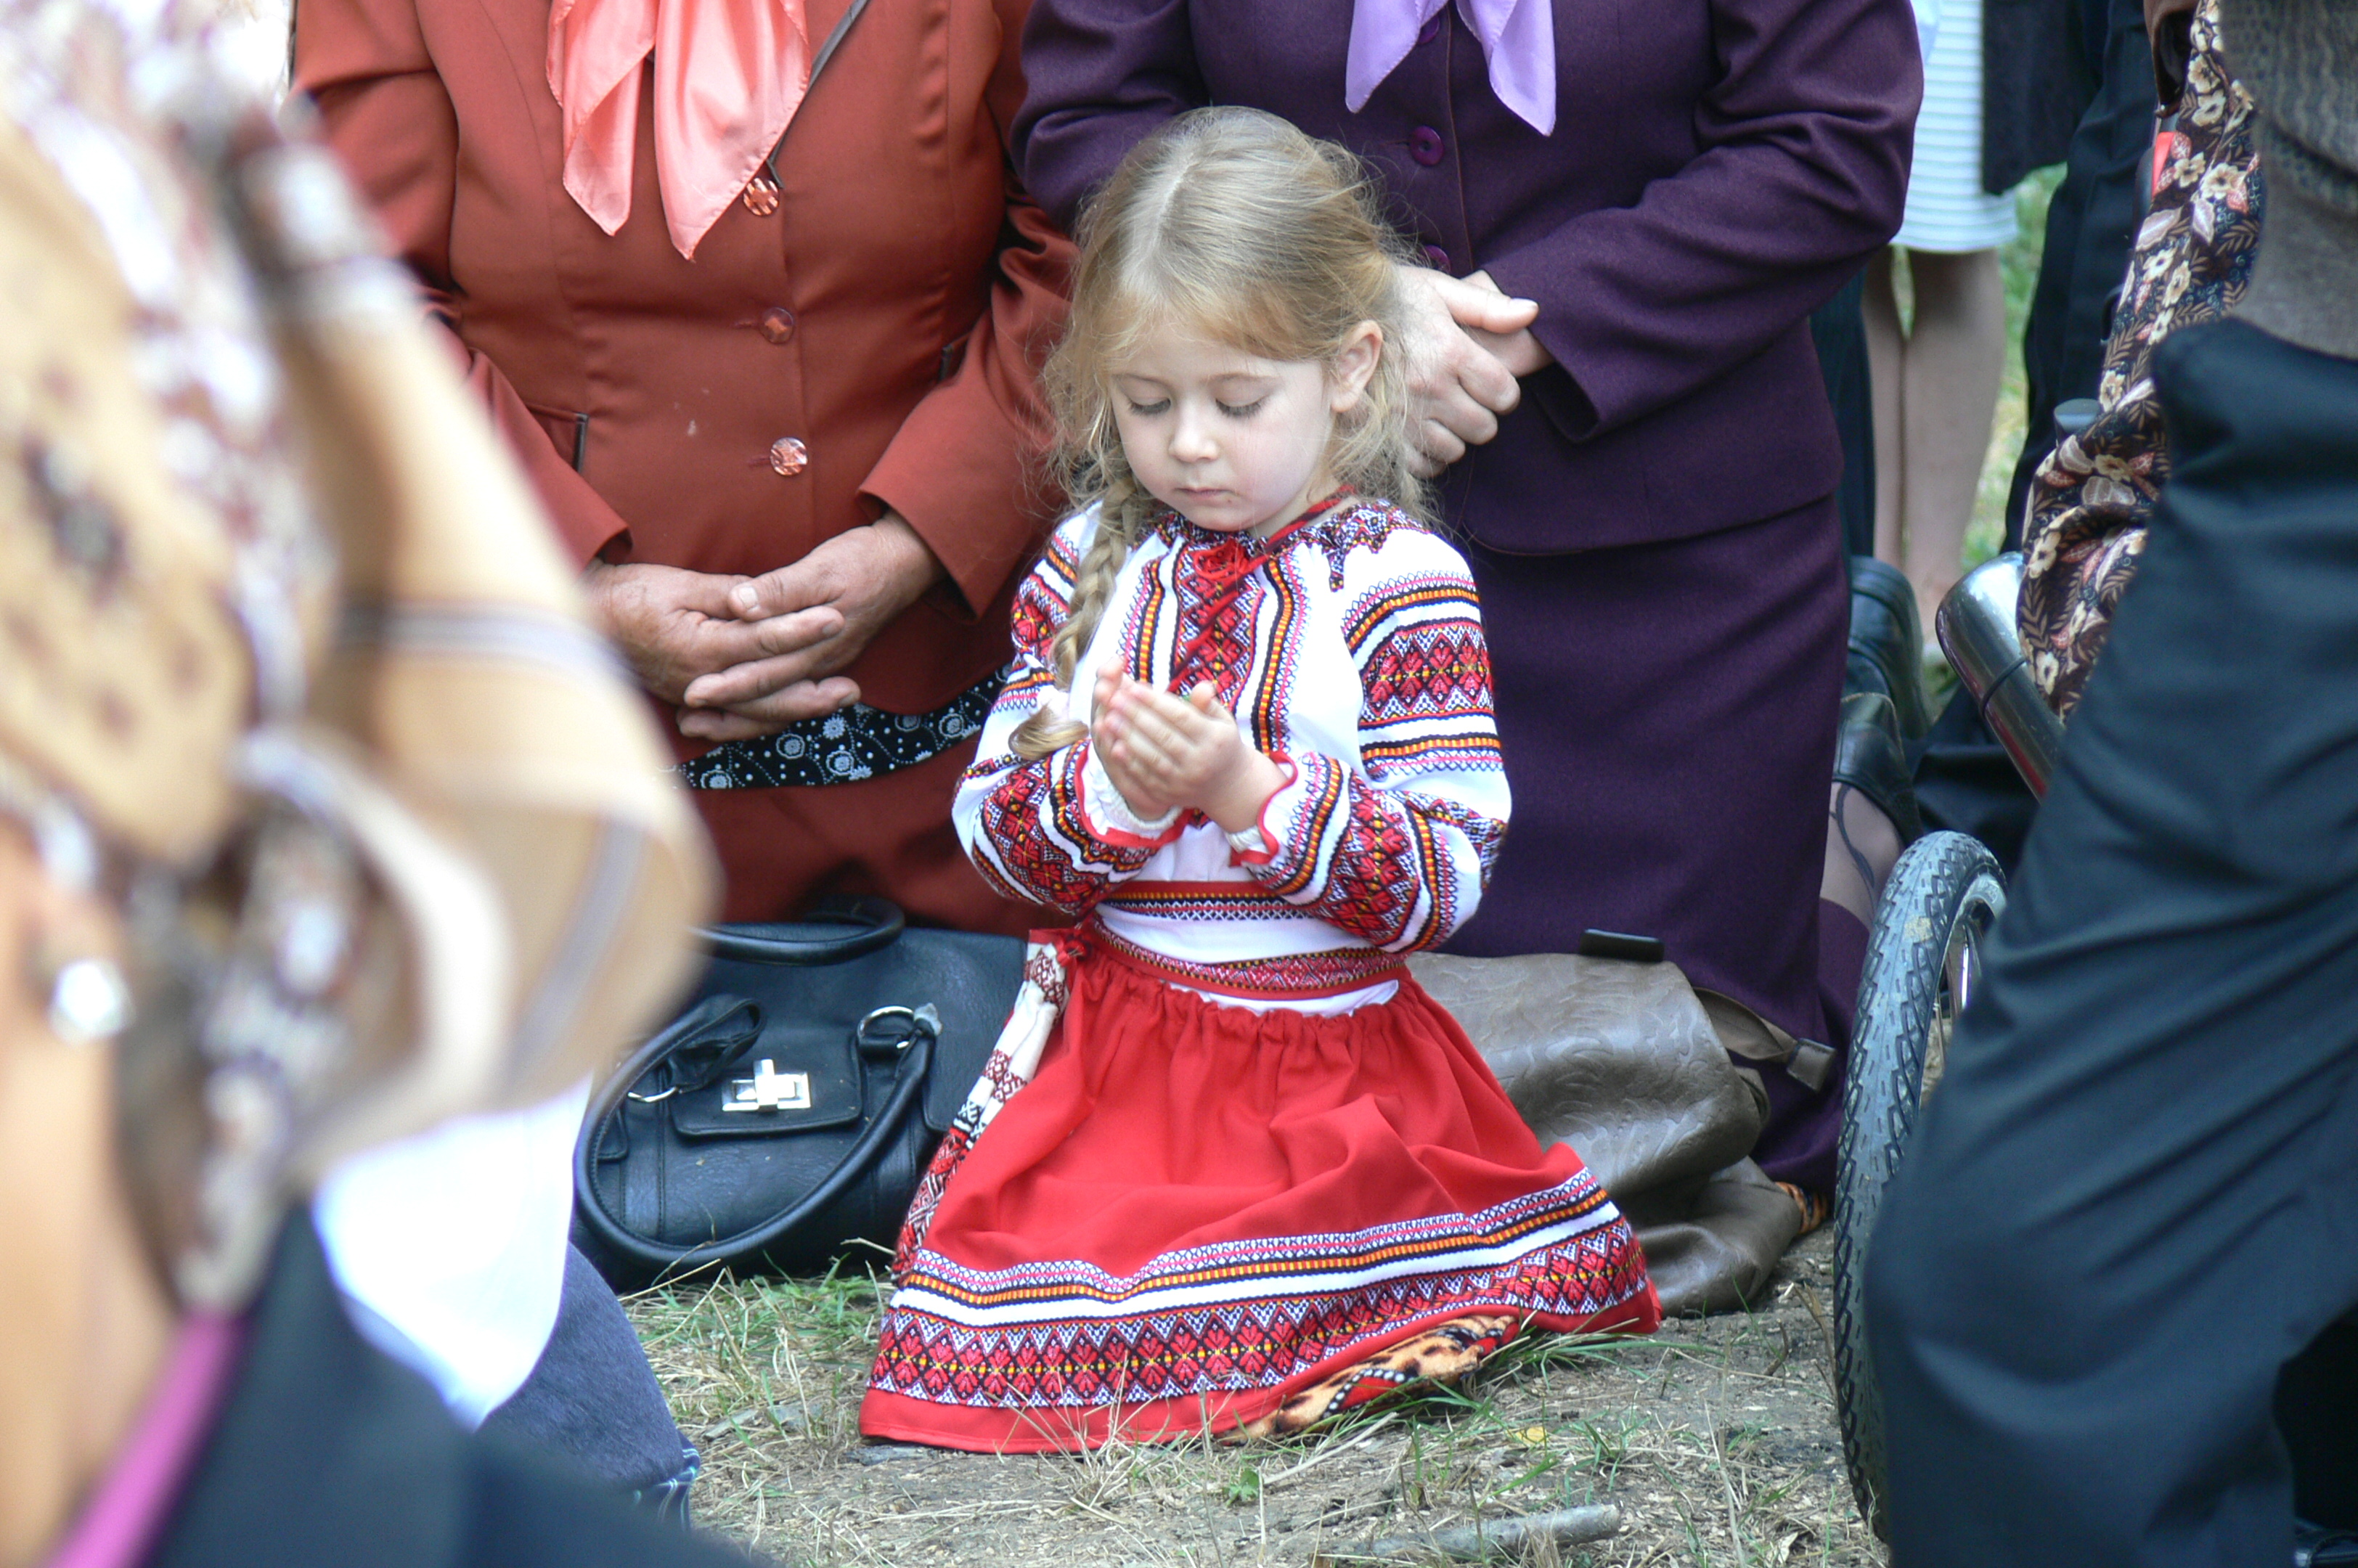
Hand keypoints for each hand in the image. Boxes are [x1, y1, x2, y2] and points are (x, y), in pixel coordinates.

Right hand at [581, 559, 850, 721]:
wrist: (584, 618)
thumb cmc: (629, 594)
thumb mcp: (678, 584)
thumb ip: (725, 593)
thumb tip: (762, 598)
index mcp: (700, 647)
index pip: (762, 640)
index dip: (801, 629)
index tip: (836, 617)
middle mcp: (700, 680)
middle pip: (768, 691)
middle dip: (814, 690)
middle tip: (854, 688)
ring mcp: (694, 694)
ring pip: (756, 711)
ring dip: (798, 708)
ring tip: (837, 700)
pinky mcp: (689, 697)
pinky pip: (736, 717)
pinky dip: (767, 718)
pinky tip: (794, 713)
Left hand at [673, 513, 944, 741]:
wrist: (905, 564)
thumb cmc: (862, 560)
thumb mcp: (821, 567)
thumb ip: (780, 590)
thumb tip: (741, 605)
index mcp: (818, 642)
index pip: (767, 672)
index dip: (729, 685)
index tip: (692, 692)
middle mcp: (822, 662)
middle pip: (769, 696)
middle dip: (726, 710)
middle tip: (686, 720)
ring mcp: (825, 665)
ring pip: (779, 703)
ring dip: (740, 717)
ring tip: (701, 725)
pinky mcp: (824, 660)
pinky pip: (790, 694)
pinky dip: (762, 707)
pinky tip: (738, 709)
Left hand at [1091, 668, 1287, 833]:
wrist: (1227, 786)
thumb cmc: (1220, 743)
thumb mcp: (1223, 721)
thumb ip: (1208, 703)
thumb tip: (1201, 687)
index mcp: (1215, 739)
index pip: (1181, 717)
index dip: (1155, 702)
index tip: (1134, 687)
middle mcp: (1201, 762)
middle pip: (1163, 736)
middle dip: (1136, 716)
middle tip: (1114, 699)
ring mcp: (1184, 781)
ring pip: (1152, 757)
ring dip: (1128, 738)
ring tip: (1109, 719)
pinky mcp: (1170, 795)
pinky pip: (1146, 778)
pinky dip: (1129, 762)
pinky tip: (1114, 746)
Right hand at [1391, 262, 1542, 475]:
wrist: (1327, 317)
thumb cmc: (1387, 299)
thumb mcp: (1438, 289)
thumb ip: (1487, 306)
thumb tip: (1533, 312)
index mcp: (1449, 351)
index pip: (1504, 394)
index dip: (1504, 392)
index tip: (1490, 384)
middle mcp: (1429, 388)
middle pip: (1484, 427)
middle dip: (1482, 414)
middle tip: (1466, 398)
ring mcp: (1404, 415)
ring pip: (1456, 449)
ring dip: (1456, 435)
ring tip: (1442, 413)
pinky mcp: (1382, 435)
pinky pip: (1422, 465)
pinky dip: (1430, 455)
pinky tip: (1425, 433)